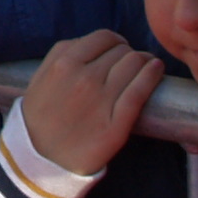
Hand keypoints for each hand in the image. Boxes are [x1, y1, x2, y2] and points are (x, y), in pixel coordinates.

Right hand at [20, 29, 165, 175]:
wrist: (40, 159)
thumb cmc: (41, 117)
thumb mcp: (41, 77)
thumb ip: (64, 54)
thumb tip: (97, 43)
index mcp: (64, 63)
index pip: (104, 37)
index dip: (115, 42)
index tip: (118, 51)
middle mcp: (84, 78)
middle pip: (123, 51)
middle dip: (128, 55)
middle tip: (129, 67)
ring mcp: (101, 101)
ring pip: (135, 64)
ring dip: (145, 62)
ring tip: (147, 67)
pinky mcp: (116, 125)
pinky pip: (140, 90)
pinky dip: (153, 75)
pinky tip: (156, 69)